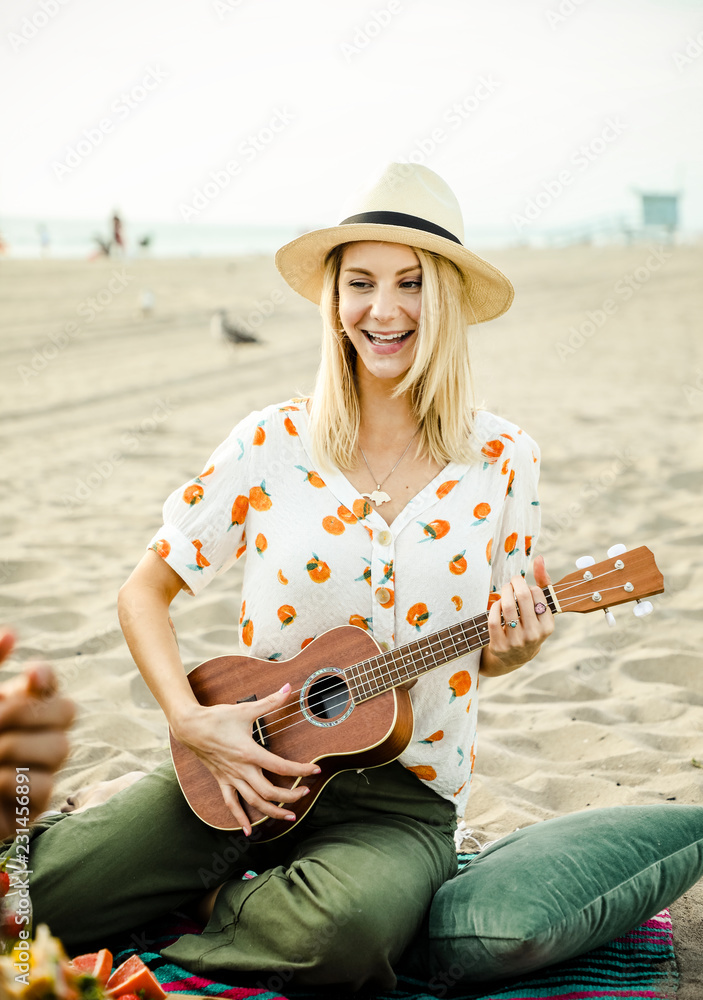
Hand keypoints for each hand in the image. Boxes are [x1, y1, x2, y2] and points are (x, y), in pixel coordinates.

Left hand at [0, 629, 75, 836]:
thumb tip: (11, 634)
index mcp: (13, 706)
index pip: (48, 683)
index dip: (46, 677)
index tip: (28, 676)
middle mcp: (32, 735)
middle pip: (67, 711)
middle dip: (27, 713)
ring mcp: (35, 769)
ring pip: (61, 748)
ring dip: (18, 747)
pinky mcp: (32, 806)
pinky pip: (45, 787)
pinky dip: (14, 782)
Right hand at [171, 683, 319, 835]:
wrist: (190, 726)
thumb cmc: (217, 717)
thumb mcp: (245, 709)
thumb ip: (270, 701)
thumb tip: (288, 688)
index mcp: (249, 752)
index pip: (280, 766)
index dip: (300, 771)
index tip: (315, 770)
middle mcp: (241, 769)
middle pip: (269, 791)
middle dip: (290, 796)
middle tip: (306, 795)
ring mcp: (231, 777)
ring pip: (253, 802)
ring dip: (271, 812)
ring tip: (288, 817)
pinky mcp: (222, 780)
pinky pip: (231, 803)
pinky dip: (240, 818)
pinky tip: (247, 831)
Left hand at [481, 556, 554, 676]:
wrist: (515, 657)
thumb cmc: (530, 624)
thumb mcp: (540, 608)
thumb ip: (543, 582)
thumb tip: (540, 558)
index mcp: (548, 626)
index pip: (537, 594)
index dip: (528, 586)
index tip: (523, 587)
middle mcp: (534, 635)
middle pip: (523, 597)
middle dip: (514, 583)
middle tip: (511, 582)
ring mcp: (517, 642)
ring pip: (507, 607)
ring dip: (503, 592)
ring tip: (504, 591)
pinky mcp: (500, 646)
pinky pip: (494, 619)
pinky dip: (494, 607)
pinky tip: (497, 604)